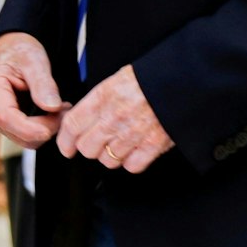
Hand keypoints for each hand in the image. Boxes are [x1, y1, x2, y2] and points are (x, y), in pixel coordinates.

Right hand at [0, 32, 68, 147]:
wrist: (12, 49)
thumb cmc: (20, 51)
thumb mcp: (34, 60)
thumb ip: (43, 83)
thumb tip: (52, 107)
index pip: (7, 118)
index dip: (31, 128)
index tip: (56, 125)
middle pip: (17, 133)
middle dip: (45, 128)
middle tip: (67, 109)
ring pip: (23, 138)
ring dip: (46, 129)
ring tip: (61, 109)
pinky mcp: (6, 122)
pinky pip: (25, 135)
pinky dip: (42, 129)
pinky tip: (52, 114)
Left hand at [56, 65, 173, 173]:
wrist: (182, 82)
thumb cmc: (149, 80)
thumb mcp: (115, 82)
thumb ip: (96, 102)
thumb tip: (78, 119)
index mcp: (102, 98)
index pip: (71, 126)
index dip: (65, 141)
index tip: (66, 147)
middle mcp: (114, 117)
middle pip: (87, 148)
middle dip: (89, 148)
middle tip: (97, 143)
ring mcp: (133, 133)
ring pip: (108, 160)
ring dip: (111, 156)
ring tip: (119, 144)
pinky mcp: (153, 145)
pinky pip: (132, 166)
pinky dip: (132, 162)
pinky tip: (135, 151)